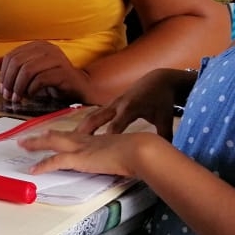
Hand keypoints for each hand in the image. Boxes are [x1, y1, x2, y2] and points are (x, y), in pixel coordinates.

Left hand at [0, 41, 89, 103]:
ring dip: (19, 87)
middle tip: (8, 96)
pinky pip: (40, 79)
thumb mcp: (30, 74)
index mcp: (38, 46)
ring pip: (28, 70)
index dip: (4, 73)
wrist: (79, 89)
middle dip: (9, 81)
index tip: (3, 89)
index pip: (12, 56)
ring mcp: (57, 59)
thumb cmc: (53, 81)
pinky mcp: (64, 72)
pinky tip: (31, 96)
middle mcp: (48, 48)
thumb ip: (13, 67)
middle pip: (18, 62)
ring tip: (18, 98)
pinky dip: (31, 90)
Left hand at [18, 129, 156, 178]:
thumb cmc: (139, 152)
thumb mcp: (126, 154)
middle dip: (41, 137)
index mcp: (95, 139)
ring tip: (23, 145)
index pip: (72, 135)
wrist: (141, 150)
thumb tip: (123, 163)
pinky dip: (43, 165)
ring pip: (51, 143)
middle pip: (58, 135)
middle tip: (27, 137)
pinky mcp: (79, 158)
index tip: (50, 135)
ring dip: (36, 144)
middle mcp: (85, 140)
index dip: (60, 135)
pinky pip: (55, 161)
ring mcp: (81, 148)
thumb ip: (119, 157)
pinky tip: (33, 170)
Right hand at [73, 67, 190, 140]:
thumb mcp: (165, 118)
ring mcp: (112, 103)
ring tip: (67, 142)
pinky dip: (85, 125)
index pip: (116, 125)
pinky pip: (94, 115)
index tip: (98, 150)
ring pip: (92, 116)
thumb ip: (165, 136)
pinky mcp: (110, 104)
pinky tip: (77, 137)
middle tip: (71, 146)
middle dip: (84, 131)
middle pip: (96, 119)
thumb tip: (167, 154)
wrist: (158, 79)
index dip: (107, 138)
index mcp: (131, 108)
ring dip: (80, 129)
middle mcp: (118, 105)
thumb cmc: (162, 100)